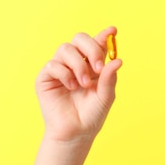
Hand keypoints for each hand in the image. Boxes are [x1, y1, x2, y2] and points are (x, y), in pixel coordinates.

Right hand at [36, 27, 122, 142]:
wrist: (76, 133)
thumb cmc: (92, 115)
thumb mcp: (105, 96)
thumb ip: (109, 78)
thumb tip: (118, 60)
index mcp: (92, 65)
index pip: (97, 44)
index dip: (104, 35)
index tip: (112, 31)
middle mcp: (76, 63)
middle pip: (79, 39)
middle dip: (91, 48)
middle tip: (98, 67)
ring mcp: (60, 68)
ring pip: (65, 49)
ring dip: (78, 65)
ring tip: (84, 84)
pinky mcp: (46, 77)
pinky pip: (54, 64)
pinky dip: (65, 74)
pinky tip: (71, 87)